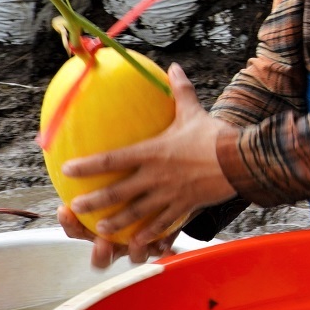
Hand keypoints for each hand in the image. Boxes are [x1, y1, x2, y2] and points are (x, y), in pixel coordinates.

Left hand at [60, 64, 237, 266]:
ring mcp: (169, 194)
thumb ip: (180, 91)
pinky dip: (149, 233)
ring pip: (137, 212)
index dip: (88, 165)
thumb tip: (174, 67)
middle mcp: (156, 176)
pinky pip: (163, 223)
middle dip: (95, 201)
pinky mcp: (184, 206)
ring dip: (117, 222)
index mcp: (153, 152)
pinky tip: (138, 241)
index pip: (113, 159)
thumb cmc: (216, 136)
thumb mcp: (193, 112)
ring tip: (101, 229)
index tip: (68, 169)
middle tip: (76, 207)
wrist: (242, 161)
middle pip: (118, 192)